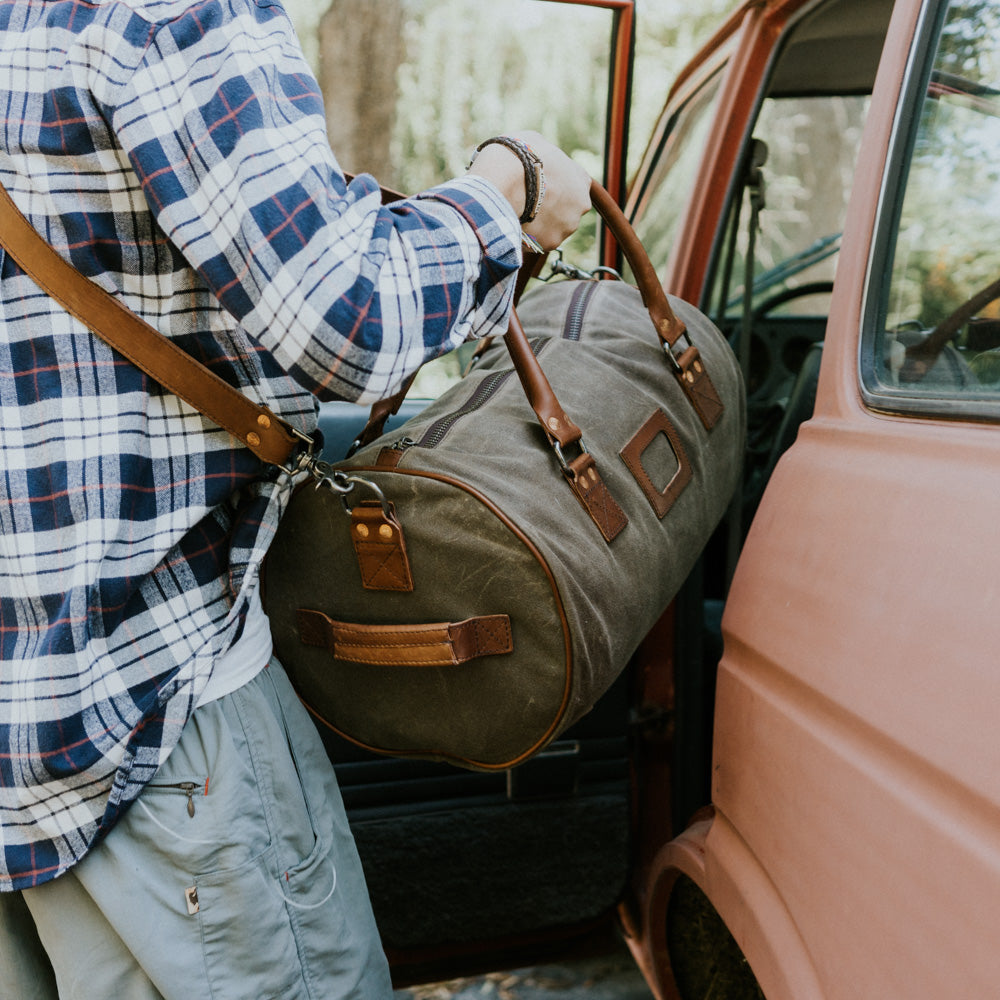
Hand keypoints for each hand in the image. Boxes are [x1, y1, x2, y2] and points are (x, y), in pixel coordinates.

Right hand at [467, 130, 590, 250]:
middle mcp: (580, 204)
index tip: (542, 186)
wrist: (502, 182)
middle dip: (549, 207)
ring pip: (553, 228)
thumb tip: (535, 157)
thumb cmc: (517, 157)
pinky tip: (513, 224)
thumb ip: (543, 155)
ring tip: (516, 213)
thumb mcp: (533, 142)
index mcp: (580, 178)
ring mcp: (567, 226)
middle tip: (527, 201)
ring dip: (539, 223)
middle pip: (566, 210)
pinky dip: (527, 237)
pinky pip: (538, 242)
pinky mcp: (550, 243)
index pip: (576, 184)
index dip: (558, 185)